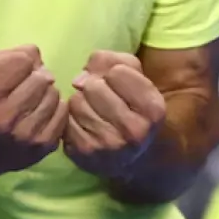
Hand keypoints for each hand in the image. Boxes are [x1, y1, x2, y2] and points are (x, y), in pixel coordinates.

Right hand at [0, 46, 68, 175]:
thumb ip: (5, 57)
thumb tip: (36, 55)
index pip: (21, 61)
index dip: (20, 60)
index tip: (15, 70)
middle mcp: (2, 118)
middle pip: (41, 77)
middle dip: (35, 76)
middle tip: (27, 85)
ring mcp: (25, 135)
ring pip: (54, 93)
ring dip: (46, 92)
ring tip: (33, 100)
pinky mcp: (43, 146)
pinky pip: (63, 112)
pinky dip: (55, 108)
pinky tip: (41, 112)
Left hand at [63, 51, 165, 179]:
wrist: (128, 156)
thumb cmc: (131, 107)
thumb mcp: (134, 78)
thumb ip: (111, 61)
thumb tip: (78, 80)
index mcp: (153, 109)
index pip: (117, 71)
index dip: (114, 73)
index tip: (120, 86)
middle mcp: (134, 131)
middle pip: (93, 86)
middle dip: (94, 87)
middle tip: (104, 100)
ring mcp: (108, 145)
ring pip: (76, 102)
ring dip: (81, 102)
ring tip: (94, 112)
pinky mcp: (84, 153)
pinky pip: (65, 119)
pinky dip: (71, 118)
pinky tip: (84, 125)